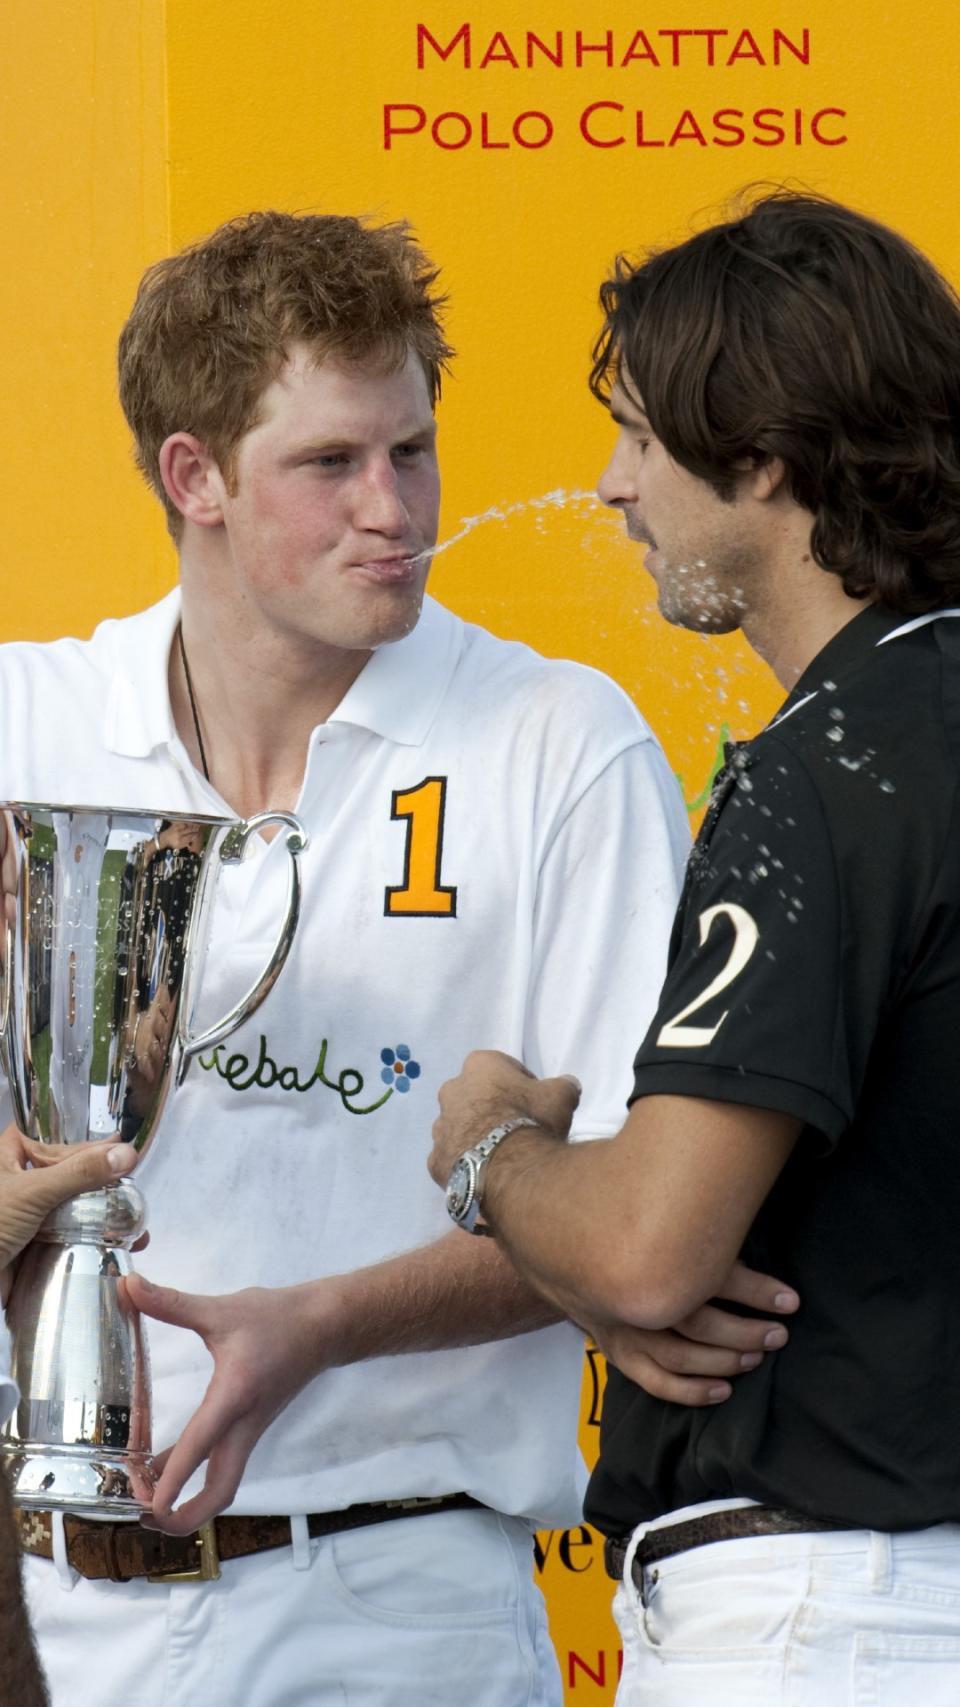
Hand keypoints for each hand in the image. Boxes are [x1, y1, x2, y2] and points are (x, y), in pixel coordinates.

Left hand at [0, 1124, 136, 1291]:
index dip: (85, 1135)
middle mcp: (21, 1178)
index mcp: (10, 1154)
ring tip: (135, 1219)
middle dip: (102, 1177)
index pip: (55, 1133)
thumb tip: (127, 1154)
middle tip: (135, 1182)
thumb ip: (79, 1173)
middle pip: (70, 1169)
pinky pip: (70, 1232)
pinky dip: (93, 1236)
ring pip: (73, 1202)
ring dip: (103, 1210)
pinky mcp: (36, 1241)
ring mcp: (29, 1211)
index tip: (122, 1140)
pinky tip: (120, 1241)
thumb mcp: (32, 1192)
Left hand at [124, 1275, 322, 1534]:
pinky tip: (158, 1467)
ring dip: (185, 1500)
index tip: (150, 1505)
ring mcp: (248, 1432)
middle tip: (142, 1513)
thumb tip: (129, 1287)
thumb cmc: (278, 1319)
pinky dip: (190, 1474)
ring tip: (141, 1496)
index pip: (202, 1447)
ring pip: (221, 1484)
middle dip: (183, 1514)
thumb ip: (173, 1303)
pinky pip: (219, 1464)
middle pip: (220, 1492)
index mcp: (235, 1397)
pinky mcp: (249, 1428)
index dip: (174, 1479)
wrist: (324, 1327)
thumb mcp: (223, 1309)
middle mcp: (243, 1425)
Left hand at [429, 1050, 580, 1185]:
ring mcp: (440, 1127)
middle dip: (491, 1108)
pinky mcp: (436, 1160)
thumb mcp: (561, 1096)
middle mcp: (451, 1091)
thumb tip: (568, 1084)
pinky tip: (487, 1173)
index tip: (534, 1102)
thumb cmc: (533, 1121)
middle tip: (516, 1128)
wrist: (510, 1169)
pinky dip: (467, 1164)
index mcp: (479, 1066)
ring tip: (501, 1154)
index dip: (520, 1084)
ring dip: (475, 1136)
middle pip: (474, 1096)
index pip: (501, 1068)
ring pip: (459, 1127)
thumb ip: (563, 1085)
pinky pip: (453, 1158)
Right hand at [583, 1259, 800, 1406]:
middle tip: (778, 1334)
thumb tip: (762, 1260)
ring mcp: (625, 1330)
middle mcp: (637, 1297)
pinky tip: (723, 1390)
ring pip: (679, 1356)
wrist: (576, 1257)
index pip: (712, 1276)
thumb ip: (712, 1245)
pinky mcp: (620, 1354)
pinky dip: (692, 1390)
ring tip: (755, 1358)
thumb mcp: (675, 1235)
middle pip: (696, 1321)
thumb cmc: (640, 1245)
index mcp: (653, 1259)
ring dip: (723, 1360)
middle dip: (744, 1330)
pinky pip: (657, 1382)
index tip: (791, 1300)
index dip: (756, 1291)